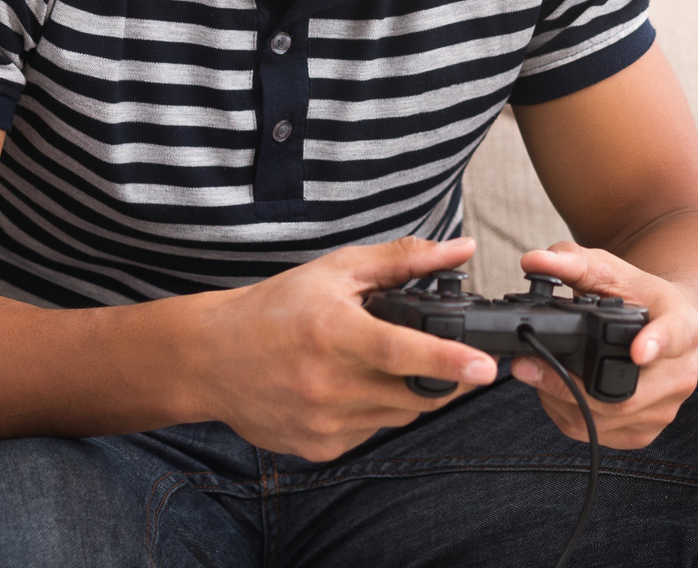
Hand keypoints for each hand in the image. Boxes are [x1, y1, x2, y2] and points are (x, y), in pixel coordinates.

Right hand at [179, 236, 498, 461]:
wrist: (211, 358)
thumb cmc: (274, 309)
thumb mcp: (336, 271)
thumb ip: (403, 260)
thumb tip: (460, 250)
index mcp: (332, 333)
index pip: (401, 351)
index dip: (448, 360)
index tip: (486, 367)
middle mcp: (327, 383)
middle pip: (414, 393)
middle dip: (445, 378)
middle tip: (451, 357)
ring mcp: (322, 422)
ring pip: (398, 416)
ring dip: (408, 393)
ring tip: (383, 364)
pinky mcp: (319, 447)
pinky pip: (371, 432)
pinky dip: (377, 411)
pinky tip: (353, 387)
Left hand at [510, 242, 697, 449]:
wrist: (667, 329)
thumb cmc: (639, 298)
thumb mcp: (611, 271)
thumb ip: (572, 262)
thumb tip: (533, 261)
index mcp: (682, 323)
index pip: (674, 334)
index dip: (657, 343)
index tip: (639, 350)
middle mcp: (681, 372)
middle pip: (626, 394)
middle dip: (567, 382)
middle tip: (527, 364)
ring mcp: (666, 408)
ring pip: (606, 419)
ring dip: (560, 401)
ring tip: (538, 374)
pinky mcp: (646, 432)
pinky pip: (600, 434)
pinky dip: (568, 415)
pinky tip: (556, 392)